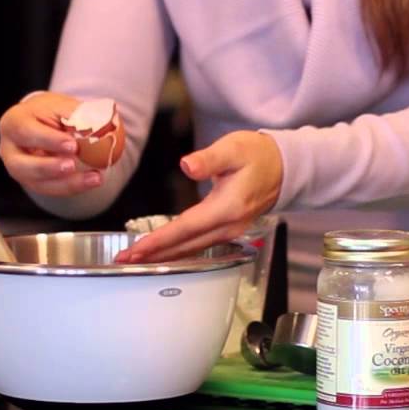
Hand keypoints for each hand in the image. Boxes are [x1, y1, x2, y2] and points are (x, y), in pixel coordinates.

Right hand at [0, 92, 103, 196]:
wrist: (43, 123)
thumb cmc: (51, 112)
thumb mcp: (61, 105)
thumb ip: (77, 115)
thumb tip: (100, 125)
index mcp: (14, 122)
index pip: (26, 132)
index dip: (49, 140)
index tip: (72, 145)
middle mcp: (10, 149)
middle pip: (22, 165)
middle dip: (49, 167)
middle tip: (73, 166)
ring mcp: (19, 169)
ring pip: (37, 183)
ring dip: (67, 183)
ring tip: (94, 177)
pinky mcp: (32, 182)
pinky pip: (51, 190)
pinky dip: (73, 187)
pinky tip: (91, 181)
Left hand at [116, 131, 282, 262]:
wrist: (284, 167)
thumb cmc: (257, 155)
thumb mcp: (233, 148)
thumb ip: (209, 159)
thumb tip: (186, 166)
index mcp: (227, 207)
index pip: (186, 228)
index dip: (160, 241)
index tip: (137, 250)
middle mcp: (229, 226)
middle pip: (186, 246)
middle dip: (154, 255)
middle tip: (124, 261)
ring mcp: (231, 232)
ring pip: (192, 250)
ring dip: (164, 257)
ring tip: (137, 261)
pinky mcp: (229, 231)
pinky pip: (200, 246)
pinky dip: (179, 252)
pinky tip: (164, 254)